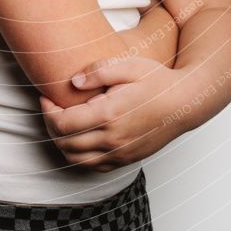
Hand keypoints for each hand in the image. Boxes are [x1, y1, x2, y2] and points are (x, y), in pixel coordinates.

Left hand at [39, 56, 181, 171]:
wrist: (185, 103)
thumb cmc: (157, 81)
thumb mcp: (129, 64)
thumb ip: (98, 70)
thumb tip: (73, 81)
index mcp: (110, 114)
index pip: (63, 123)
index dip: (47, 111)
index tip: (46, 96)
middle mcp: (113, 139)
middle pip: (65, 142)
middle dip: (50, 125)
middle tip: (50, 107)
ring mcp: (120, 153)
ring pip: (76, 159)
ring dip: (61, 143)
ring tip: (61, 122)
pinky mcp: (126, 159)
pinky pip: (93, 166)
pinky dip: (78, 155)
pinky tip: (79, 137)